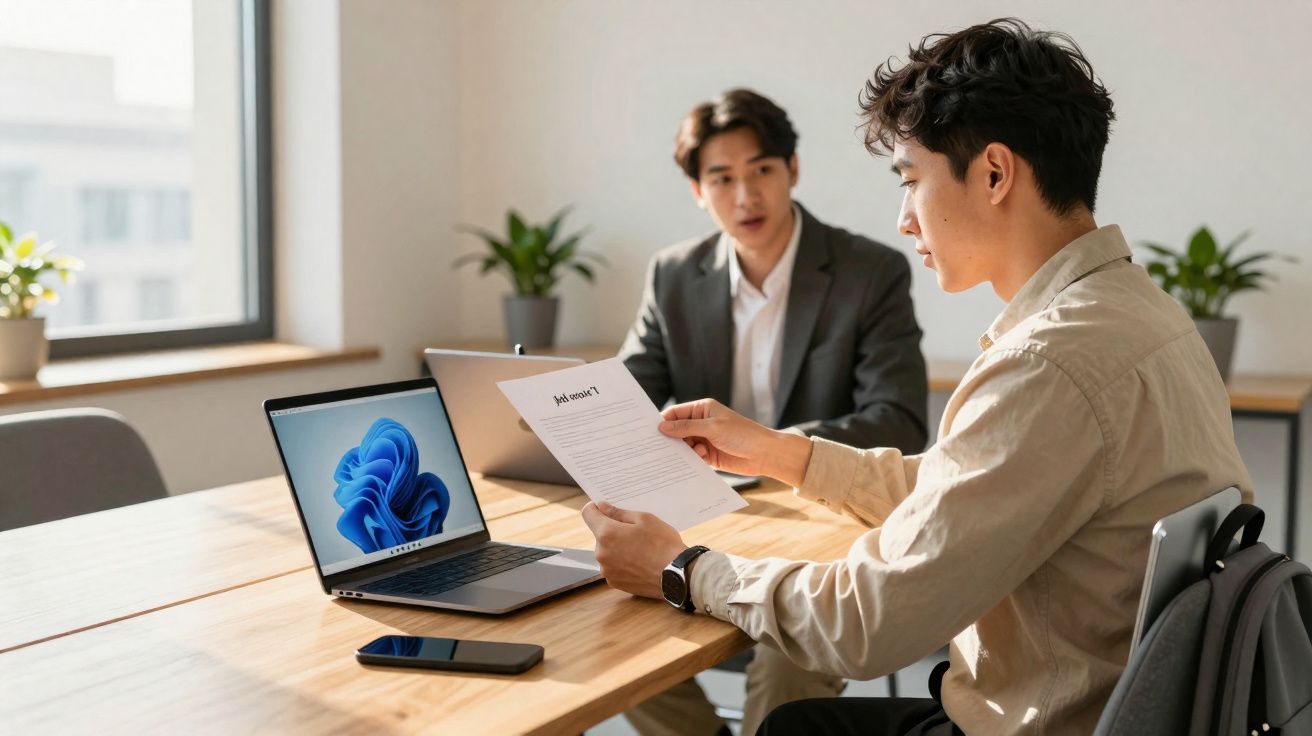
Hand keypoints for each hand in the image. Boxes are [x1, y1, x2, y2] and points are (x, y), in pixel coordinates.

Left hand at [581, 501, 686, 598]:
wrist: (678, 575)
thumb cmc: (663, 545)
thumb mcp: (645, 519)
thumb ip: (619, 513)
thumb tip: (602, 507)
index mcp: (607, 534)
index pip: (588, 514)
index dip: (595, 508)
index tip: (603, 508)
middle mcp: (601, 553)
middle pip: (600, 535)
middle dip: (613, 531)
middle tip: (635, 532)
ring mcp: (607, 570)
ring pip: (607, 552)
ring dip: (617, 548)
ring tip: (641, 549)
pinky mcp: (615, 583)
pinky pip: (613, 567)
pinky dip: (623, 563)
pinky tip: (640, 562)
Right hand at [659, 399, 813, 485]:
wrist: (765, 454)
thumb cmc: (742, 434)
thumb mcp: (712, 428)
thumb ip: (685, 428)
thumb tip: (662, 427)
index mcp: (703, 409)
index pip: (676, 413)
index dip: (663, 421)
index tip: (649, 432)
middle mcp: (702, 423)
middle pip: (677, 431)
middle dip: (670, 439)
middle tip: (656, 448)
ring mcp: (705, 440)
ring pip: (684, 445)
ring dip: (682, 451)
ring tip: (684, 455)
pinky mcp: (709, 456)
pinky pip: (692, 457)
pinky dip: (691, 460)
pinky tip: (693, 462)